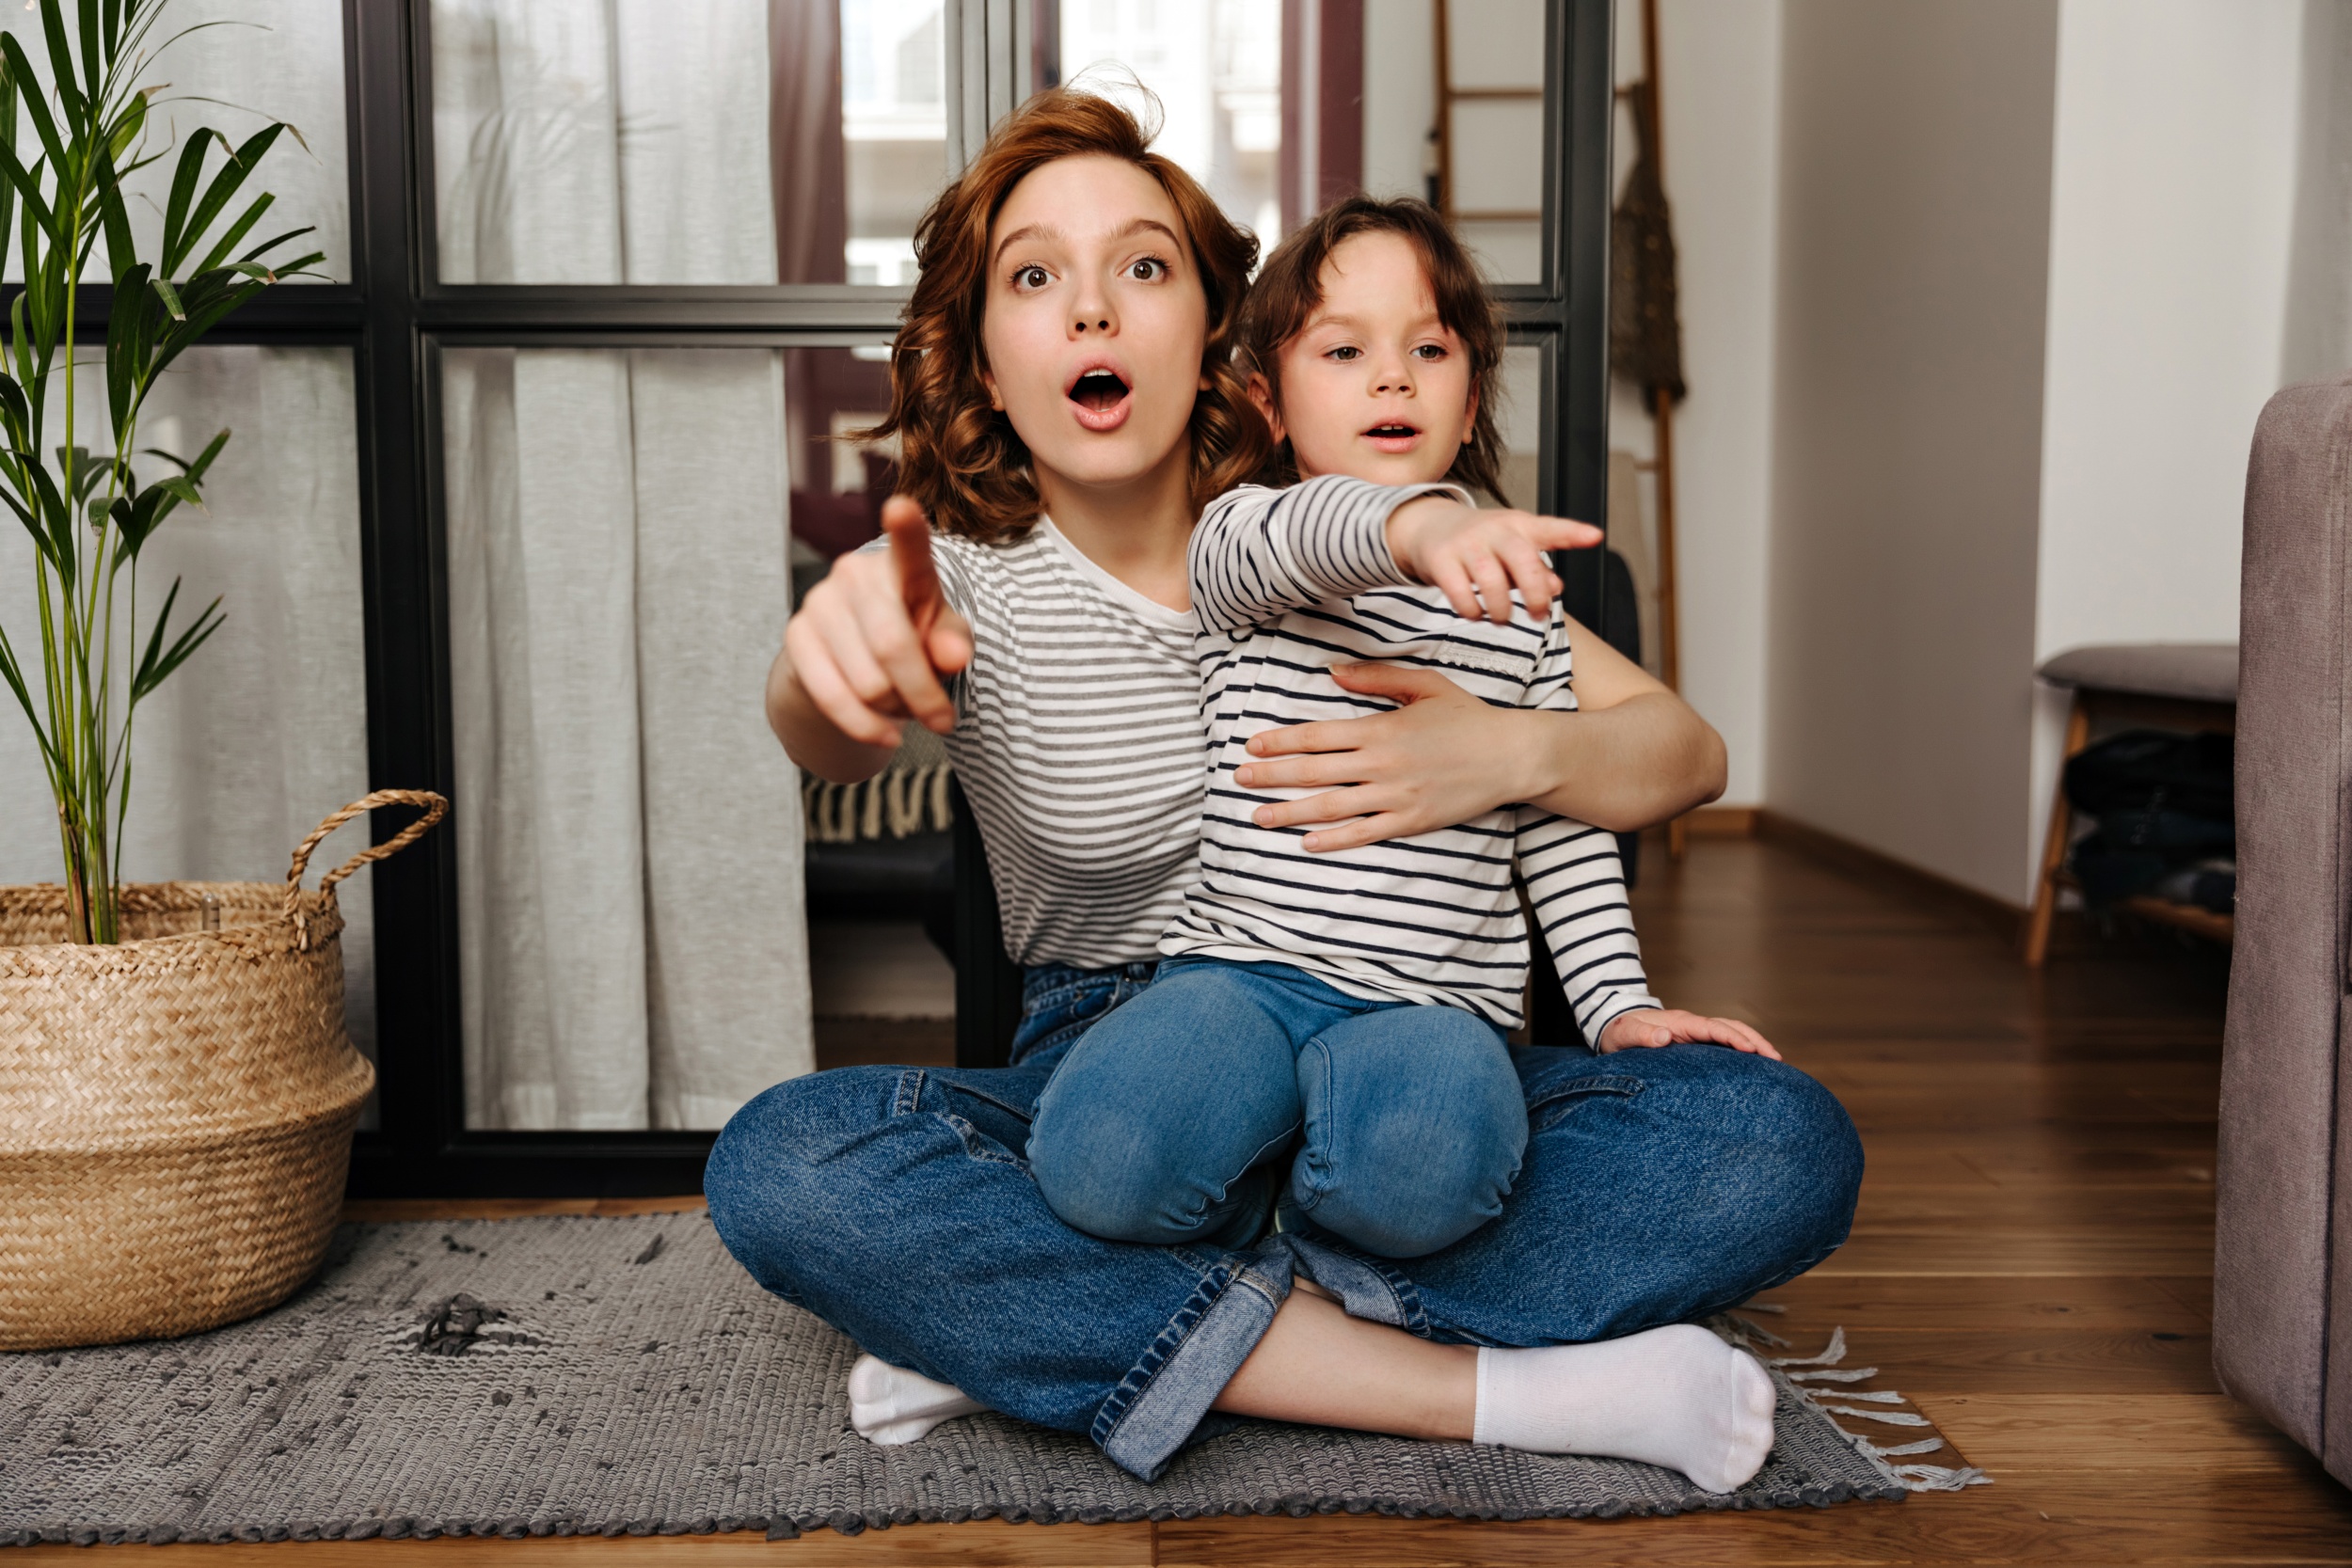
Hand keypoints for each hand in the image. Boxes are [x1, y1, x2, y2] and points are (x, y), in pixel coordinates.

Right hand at [782, 496, 973, 746]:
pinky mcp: (795, 636)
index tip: (901, 507)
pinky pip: (833, 698)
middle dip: (923, 696)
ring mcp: (819, 601)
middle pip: (893, 647)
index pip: (909, 548)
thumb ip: (953, 644)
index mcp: (902, 567)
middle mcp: (855, 573)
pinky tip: (885, 734)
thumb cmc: (913, 641)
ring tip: (903, 707)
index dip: (906, 529)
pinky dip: (866, 727)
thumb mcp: (942, 641)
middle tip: (943, 721)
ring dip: (895, 711)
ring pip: (868, 682)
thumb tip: (953, 656)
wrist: (852, 664)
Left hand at [1234, 662, 1542, 850]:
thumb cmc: (1467, 717)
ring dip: (1290, 812)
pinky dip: (1334, 840)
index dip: (1280, 740)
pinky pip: (1365, 833)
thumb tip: (1331, 671)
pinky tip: (1306, 841)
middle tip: (1239, 779)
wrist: (1512, 755)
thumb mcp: (1423, 685)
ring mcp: (1396, 796)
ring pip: (1332, 806)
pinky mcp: (1412, 821)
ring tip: (1259, 816)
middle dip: (1272, 776)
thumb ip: (1375, 678)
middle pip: (1314, 772)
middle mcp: (1383, 763)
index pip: (1317, 735)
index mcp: (1381, 728)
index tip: (1252, 743)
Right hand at [1384, 495, 1600, 624]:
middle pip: (1523, 560)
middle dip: (1535, 593)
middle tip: (1538, 615)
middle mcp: (1495, 530)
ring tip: (1502, 617)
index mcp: (1519, 525)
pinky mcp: (1441, 559)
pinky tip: (1474, 612)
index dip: (1573, 533)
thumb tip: (1556, 587)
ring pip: (1491, 582)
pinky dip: (1471, 611)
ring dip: (1501, 609)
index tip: (1595, 537)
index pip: (1550, 528)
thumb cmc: (1482, 543)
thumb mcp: (1512, 549)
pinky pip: (1461, 594)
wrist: (1429, 525)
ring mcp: (1466, 543)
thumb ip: (1537, 568)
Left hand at [1597, 1008, 1781, 1060]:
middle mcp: (1692, 1025)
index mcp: (1680, 1023)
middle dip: (1756, 1040)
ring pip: (1732, 1033)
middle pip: (1731, 1027)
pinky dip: (1742, 1050)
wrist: (1614, 1025)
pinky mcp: (1695, 1042)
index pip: (1713, 1028)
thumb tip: (1664, 1037)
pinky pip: (1724, 1044)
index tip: (1752, 1051)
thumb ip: (1641, 1034)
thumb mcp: (1624, 1034)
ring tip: (1775, 1064)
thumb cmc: (1619, 1031)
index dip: (1734, 1038)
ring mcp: (1696, 1033)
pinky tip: (1753, 1068)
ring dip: (1754, 1044)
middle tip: (1777, 1060)